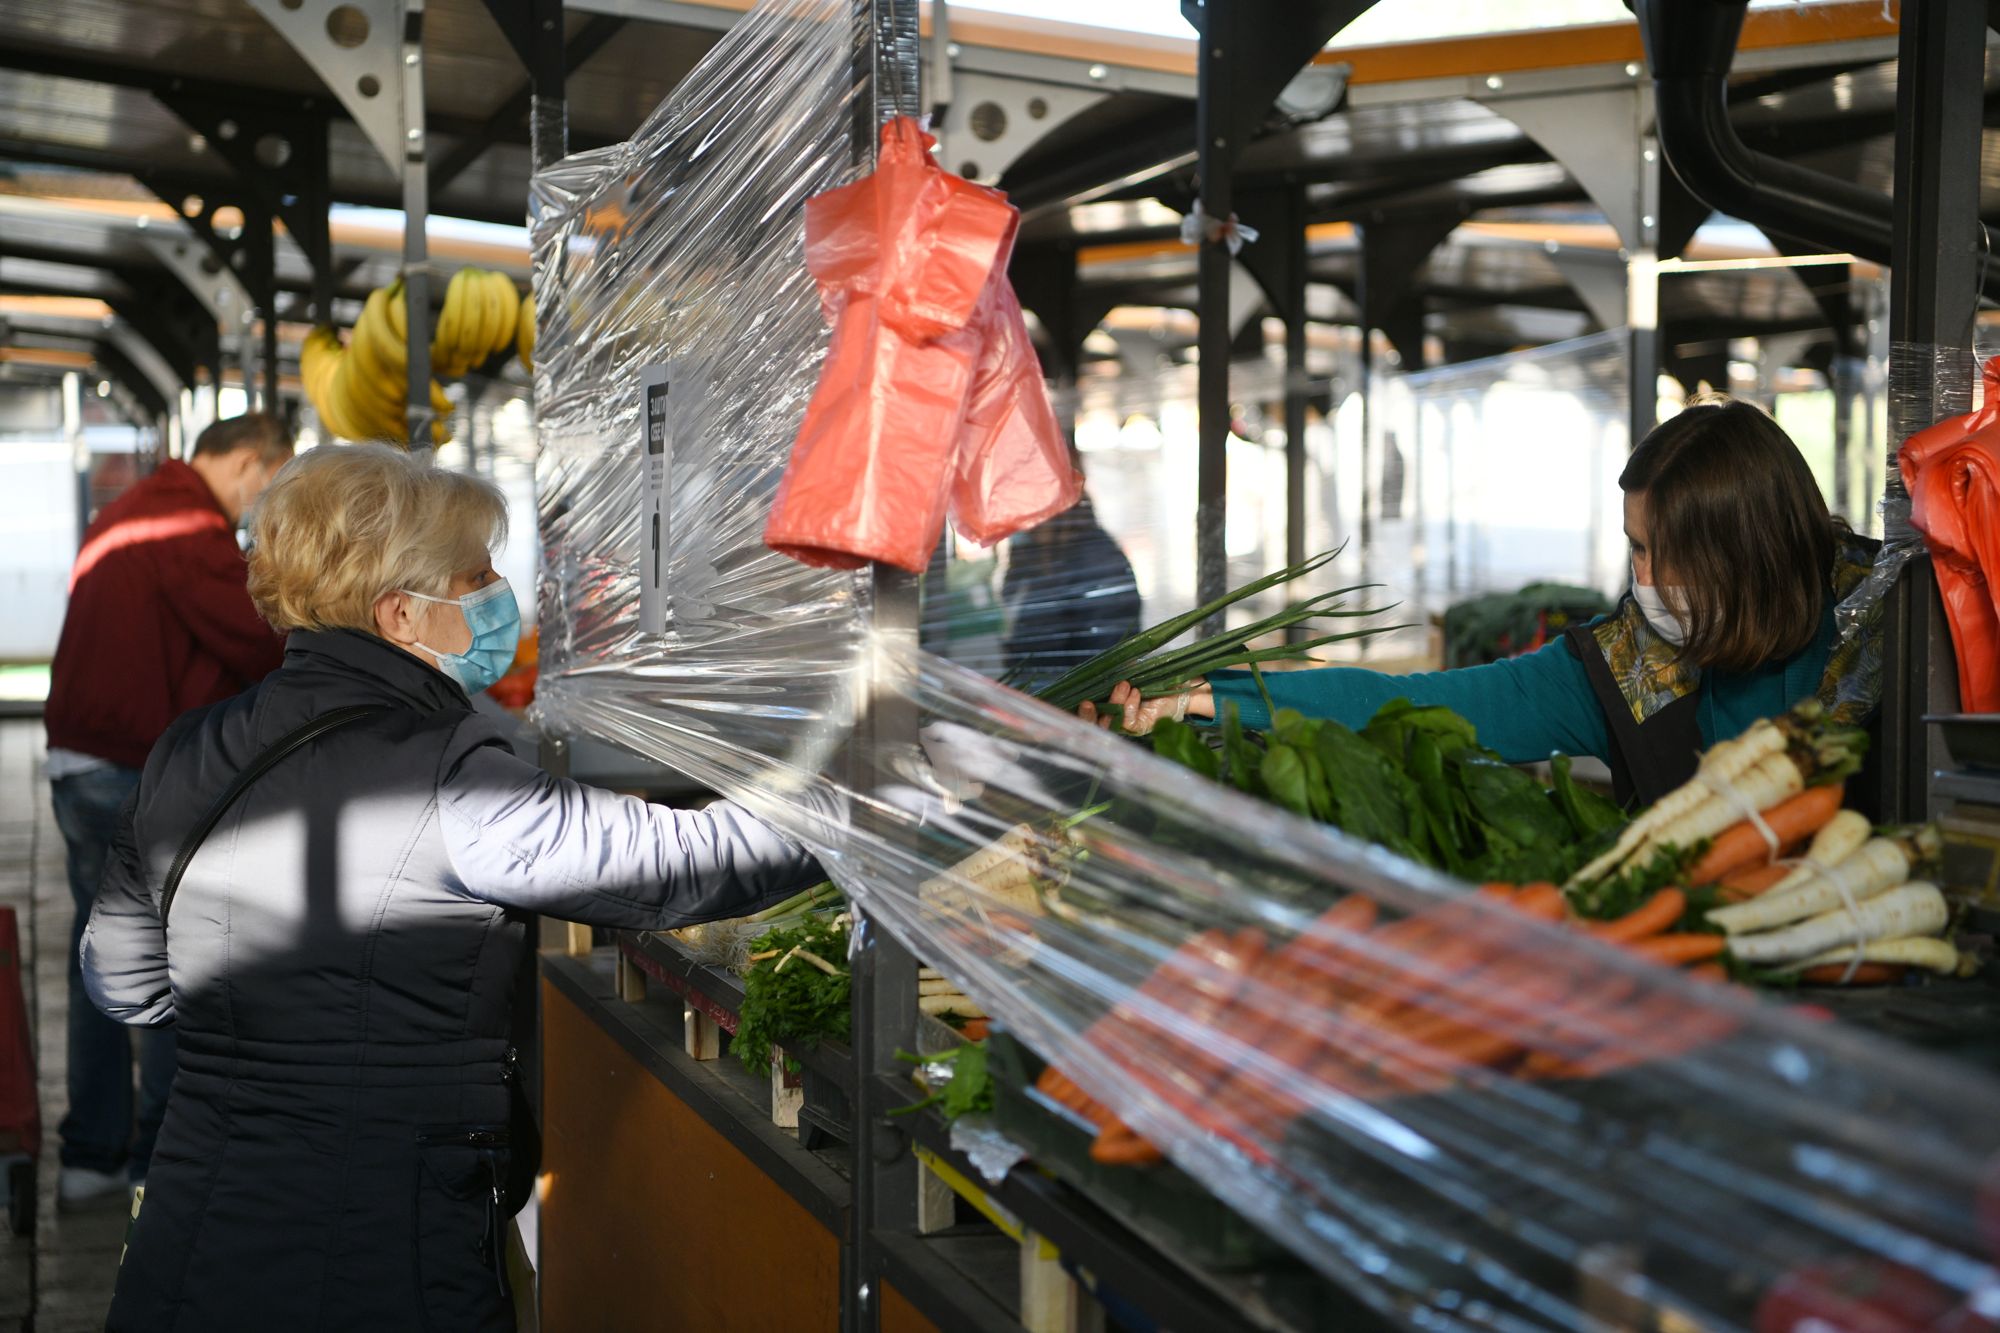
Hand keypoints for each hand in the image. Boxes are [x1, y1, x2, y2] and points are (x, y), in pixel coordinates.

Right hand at [1076, 681, 1213, 735]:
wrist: (1179, 688)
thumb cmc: (1153, 680)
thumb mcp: (1132, 673)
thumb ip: (1117, 671)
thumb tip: (1103, 665)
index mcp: (1107, 707)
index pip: (1087, 713)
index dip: (1078, 711)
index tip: (1077, 699)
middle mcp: (1114, 719)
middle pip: (1093, 725)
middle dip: (1087, 716)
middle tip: (1086, 702)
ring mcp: (1127, 726)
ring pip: (1110, 722)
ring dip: (1115, 702)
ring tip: (1124, 684)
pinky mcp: (1140, 728)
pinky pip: (1128, 722)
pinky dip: (1129, 706)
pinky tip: (1136, 692)